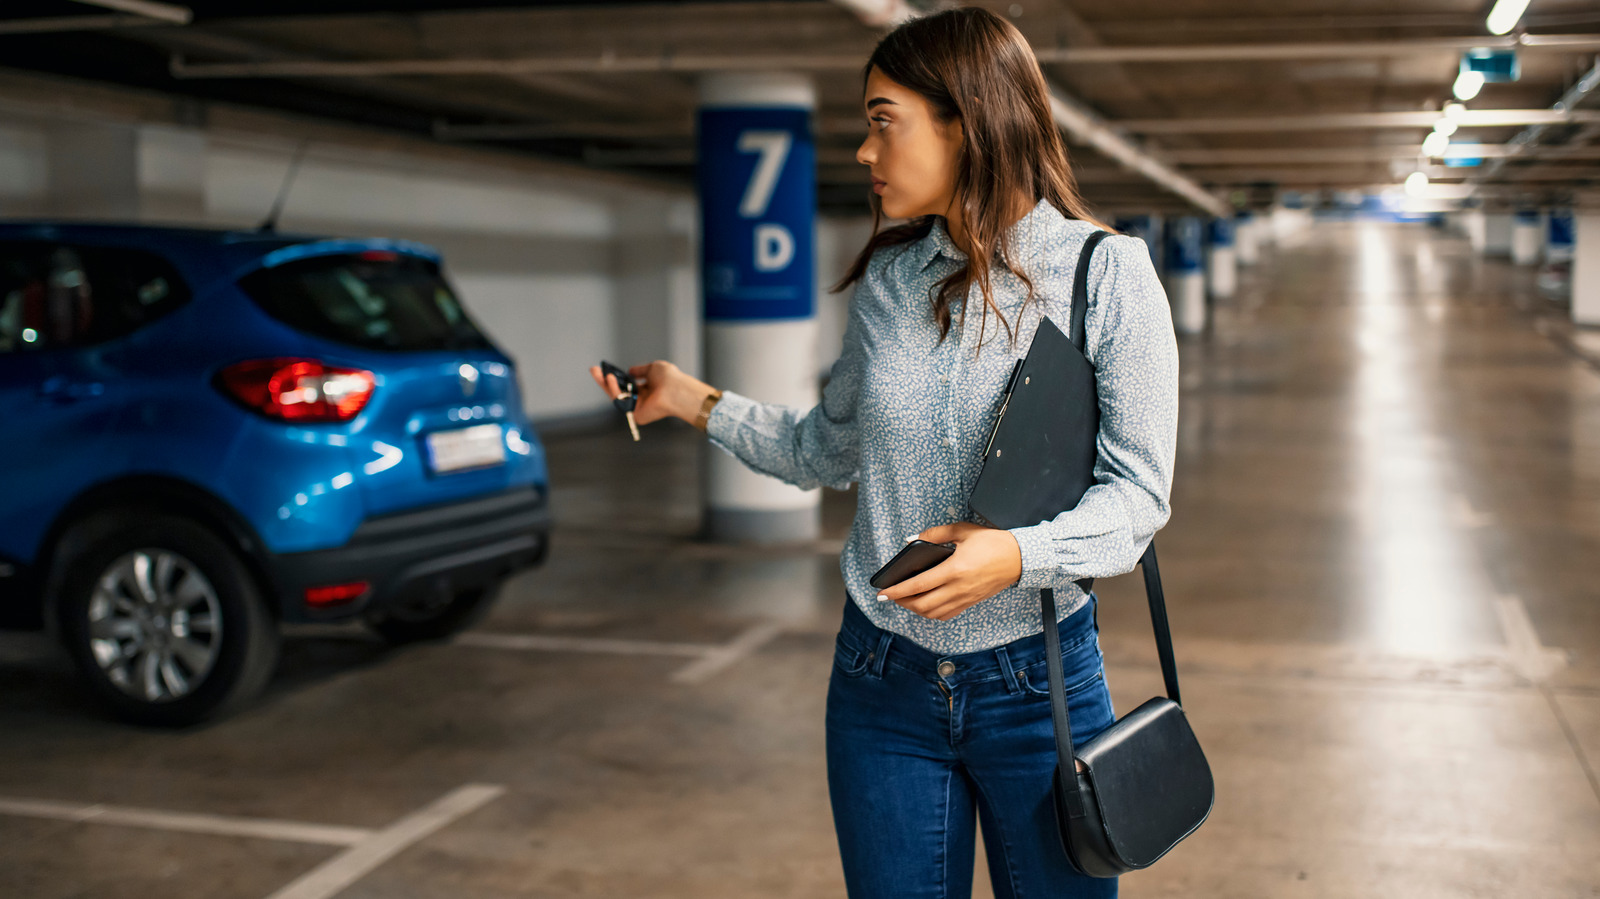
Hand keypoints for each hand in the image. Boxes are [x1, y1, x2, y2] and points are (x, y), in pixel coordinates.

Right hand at [587, 360, 715, 427]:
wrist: (676, 389)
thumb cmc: (669, 378)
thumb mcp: (653, 368)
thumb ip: (640, 370)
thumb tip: (629, 371)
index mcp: (647, 390)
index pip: (627, 385)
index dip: (616, 378)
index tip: (605, 369)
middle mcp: (642, 400)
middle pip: (618, 391)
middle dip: (604, 381)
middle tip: (593, 370)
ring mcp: (638, 408)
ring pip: (617, 396)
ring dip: (606, 384)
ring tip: (601, 373)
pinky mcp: (635, 415)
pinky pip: (621, 402)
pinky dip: (614, 390)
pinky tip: (610, 379)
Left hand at [877, 522, 1022, 620]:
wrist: (1020, 557)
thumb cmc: (992, 542)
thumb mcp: (962, 530)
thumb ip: (935, 534)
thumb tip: (911, 540)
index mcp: (954, 569)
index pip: (918, 585)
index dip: (897, 590)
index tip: (882, 593)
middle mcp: (958, 588)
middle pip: (922, 604)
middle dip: (902, 603)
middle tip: (890, 596)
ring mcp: (965, 598)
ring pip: (933, 613)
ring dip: (915, 609)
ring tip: (905, 600)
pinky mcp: (971, 602)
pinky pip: (946, 614)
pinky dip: (931, 613)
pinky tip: (925, 604)